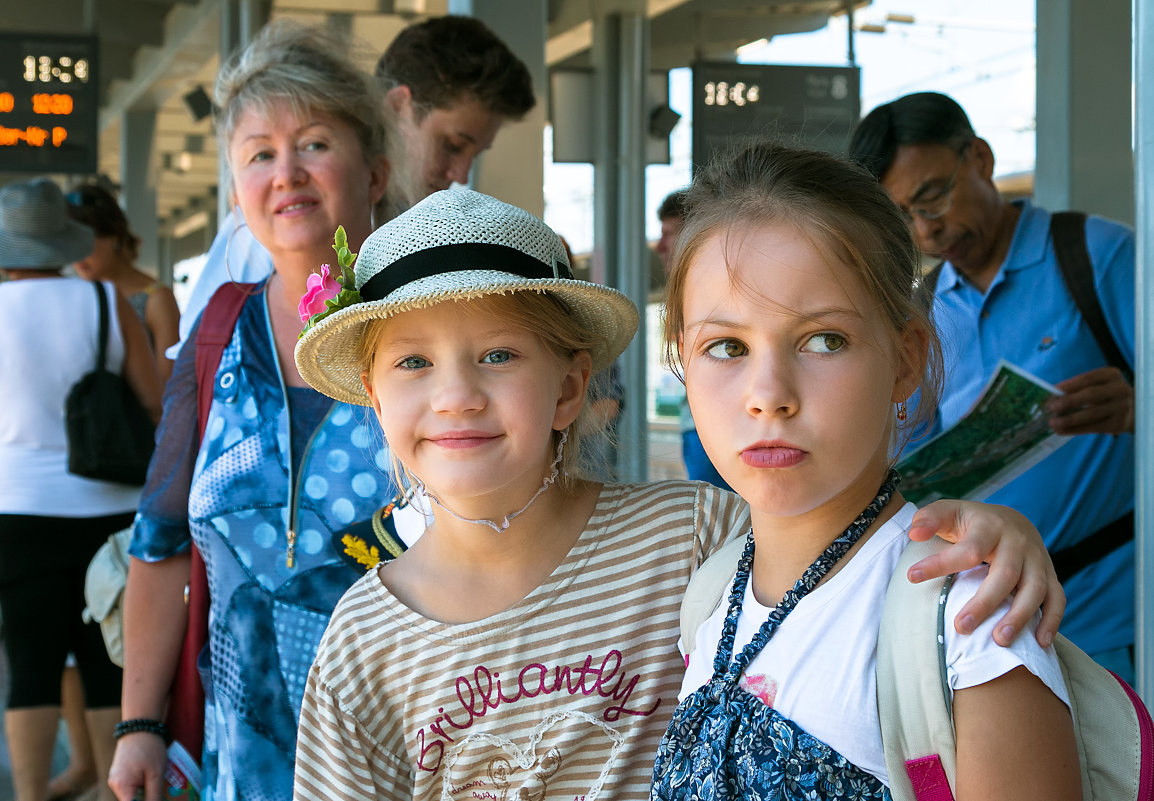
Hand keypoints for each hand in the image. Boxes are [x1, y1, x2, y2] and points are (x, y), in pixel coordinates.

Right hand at [108, 732, 167, 800]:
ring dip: (145, 791)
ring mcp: (116, 778)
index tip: (156, 798)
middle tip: (159, 786)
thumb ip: (154, 796)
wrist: (141, 727)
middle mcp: (115, 785)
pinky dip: (142, 784)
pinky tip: (152, 775)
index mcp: (122, 786)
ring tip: (157, 779)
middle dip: (147, 797)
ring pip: (133, 794)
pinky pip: (131, 785)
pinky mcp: (120, 773)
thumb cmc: (149, 749)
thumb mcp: (156, 774)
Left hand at [907, 500, 1063, 647]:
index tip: (912, 577)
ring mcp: (1038, 559)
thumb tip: (915, 533)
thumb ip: (929, 519)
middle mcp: (1017, 542)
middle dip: (984, 603)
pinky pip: (1057, 599)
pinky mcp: (1050, 575)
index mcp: (989, 526)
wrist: (1011, 520)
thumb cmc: (971, 522)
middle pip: (1005, 574)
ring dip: (1019, 617)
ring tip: (998, 641)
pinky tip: (1040, 643)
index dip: (941, 564)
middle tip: (961, 627)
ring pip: (1035, 589)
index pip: (968, 549)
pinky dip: (1052, 621)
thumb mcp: (948, 512)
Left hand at [1048, 366, 1132, 434]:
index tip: (1053, 390)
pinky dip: (1074, 429)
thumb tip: (1052, 397)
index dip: (1069, 385)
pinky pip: (1093, 427)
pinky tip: (1061, 430)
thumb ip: (1079, 388)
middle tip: (1051, 408)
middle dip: (1068, 402)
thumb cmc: (1106, 394)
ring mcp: (1121, 407)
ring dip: (1069, 419)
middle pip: (1090, 395)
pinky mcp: (1118, 424)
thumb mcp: (1098, 384)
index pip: (1087, 378)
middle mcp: (1119, 389)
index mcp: (1111, 375)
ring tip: (1053, 422)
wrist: (1133, 410)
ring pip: (1091, 414)